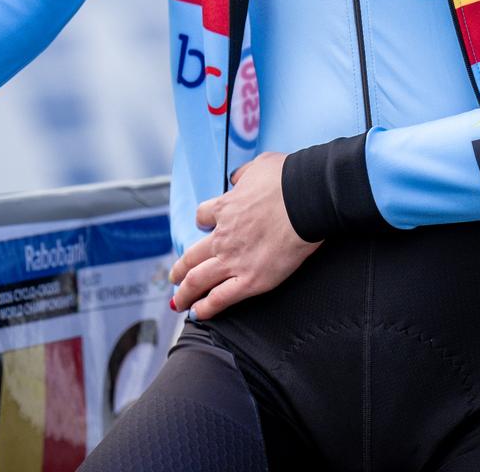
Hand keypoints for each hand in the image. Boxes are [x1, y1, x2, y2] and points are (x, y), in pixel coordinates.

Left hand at [169, 152, 319, 320]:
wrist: (306, 198)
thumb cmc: (287, 179)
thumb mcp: (258, 166)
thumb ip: (244, 175)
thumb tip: (238, 178)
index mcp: (224, 207)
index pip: (202, 217)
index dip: (202, 223)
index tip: (203, 227)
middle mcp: (222, 236)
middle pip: (191, 256)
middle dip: (179, 269)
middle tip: (174, 277)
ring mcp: (233, 260)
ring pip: (198, 280)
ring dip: (185, 293)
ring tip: (179, 302)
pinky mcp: (250, 280)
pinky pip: (220, 298)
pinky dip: (206, 308)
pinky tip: (199, 313)